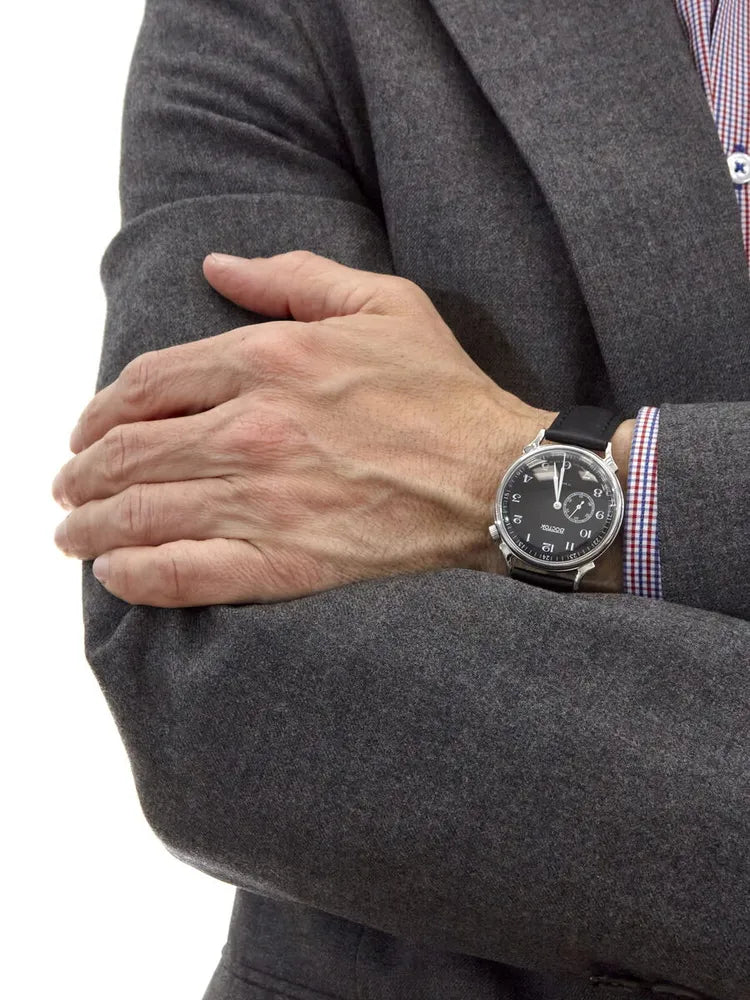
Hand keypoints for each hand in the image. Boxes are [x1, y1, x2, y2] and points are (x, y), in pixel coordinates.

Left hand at [52, 249, 554, 606]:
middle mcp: (255, 430)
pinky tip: (115, 575)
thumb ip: (291, 275)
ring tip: (72, 532)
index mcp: (272, 361)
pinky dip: (137, 576)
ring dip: (92, 525)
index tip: (89, 429)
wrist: (503, 480)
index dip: (104, 408)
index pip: (151, 383)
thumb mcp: (383, 303)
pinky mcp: (286, 564)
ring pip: (144, 512)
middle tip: (68, 486)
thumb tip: (215, 267)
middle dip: (84, 471)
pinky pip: (186, 574)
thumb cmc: (446, 393)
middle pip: (132, 451)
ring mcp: (266, 502)